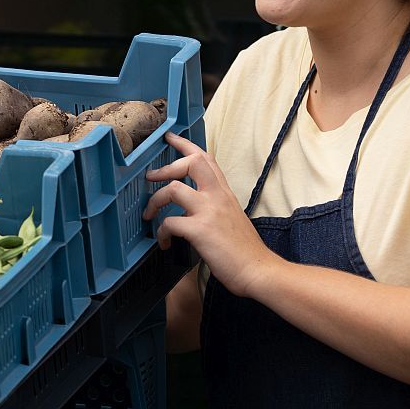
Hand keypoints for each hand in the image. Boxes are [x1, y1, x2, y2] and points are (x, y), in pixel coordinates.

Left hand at [143, 131, 281, 298]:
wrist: (259, 271)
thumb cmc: (245, 250)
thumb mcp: (232, 217)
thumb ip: (215, 205)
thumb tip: (192, 206)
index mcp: (224, 193)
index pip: (206, 159)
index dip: (186, 145)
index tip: (171, 138)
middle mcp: (217, 197)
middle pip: (191, 163)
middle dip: (166, 167)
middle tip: (151, 177)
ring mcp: (209, 212)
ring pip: (172, 189)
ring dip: (154, 202)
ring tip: (150, 215)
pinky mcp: (200, 230)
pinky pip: (169, 223)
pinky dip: (161, 232)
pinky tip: (165, 242)